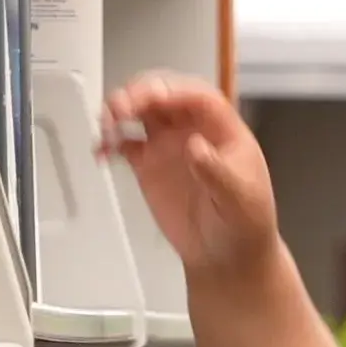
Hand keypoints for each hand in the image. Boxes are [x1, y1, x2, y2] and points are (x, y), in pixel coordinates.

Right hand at [98, 73, 279, 278]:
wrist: (226, 255)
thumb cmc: (244, 223)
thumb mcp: (238, 199)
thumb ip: (217, 172)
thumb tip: (196, 146)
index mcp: (221, 128)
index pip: (196, 97)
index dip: (172, 91)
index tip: (152, 96)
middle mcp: (192, 127)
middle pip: (163, 95)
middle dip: (140, 94)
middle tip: (120, 108)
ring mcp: (168, 143)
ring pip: (140, 112)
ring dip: (120, 111)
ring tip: (106, 125)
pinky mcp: (148, 163)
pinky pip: (124, 143)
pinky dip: (109, 142)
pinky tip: (101, 150)